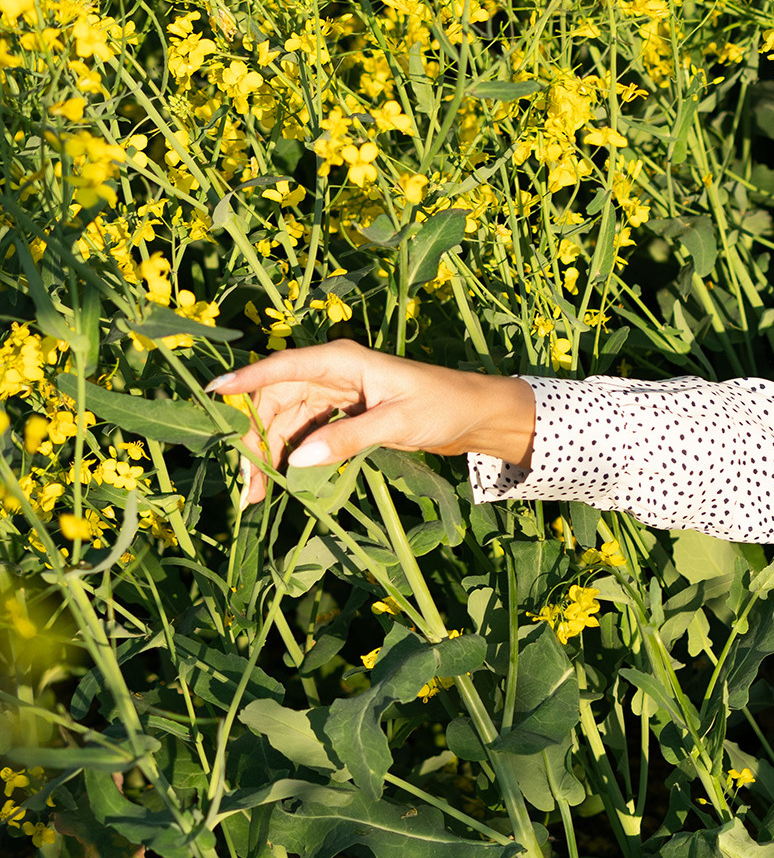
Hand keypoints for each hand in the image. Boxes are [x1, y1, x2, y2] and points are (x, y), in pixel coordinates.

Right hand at [207, 341, 537, 506]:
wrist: (475, 414)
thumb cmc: (443, 405)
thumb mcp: (397, 421)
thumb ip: (349, 438)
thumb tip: (299, 460)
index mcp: (342, 361)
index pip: (284, 366)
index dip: (246, 379)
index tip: (213, 393)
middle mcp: (332, 374)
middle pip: (276, 402)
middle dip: (257, 442)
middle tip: (249, 487)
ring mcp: (335, 395)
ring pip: (287, 423)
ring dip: (271, 456)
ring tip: (260, 496)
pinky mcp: (342, 416)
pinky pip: (304, 434)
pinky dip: (292, 457)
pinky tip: (283, 483)